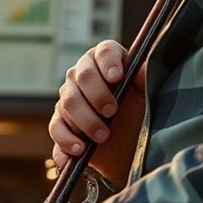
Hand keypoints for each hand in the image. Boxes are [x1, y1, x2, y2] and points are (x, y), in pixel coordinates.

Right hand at [48, 40, 145, 186]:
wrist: (128, 148)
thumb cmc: (139, 116)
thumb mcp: (146, 99)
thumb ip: (145, 81)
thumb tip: (144, 68)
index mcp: (107, 62)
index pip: (104, 52)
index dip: (108, 63)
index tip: (116, 77)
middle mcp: (83, 75)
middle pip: (82, 77)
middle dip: (97, 96)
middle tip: (111, 113)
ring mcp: (69, 98)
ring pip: (68, 104)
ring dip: (85, 121)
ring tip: (102, 137)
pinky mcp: (60, 122)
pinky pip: (56, 128)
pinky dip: (66, 140)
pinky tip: (79, 150)